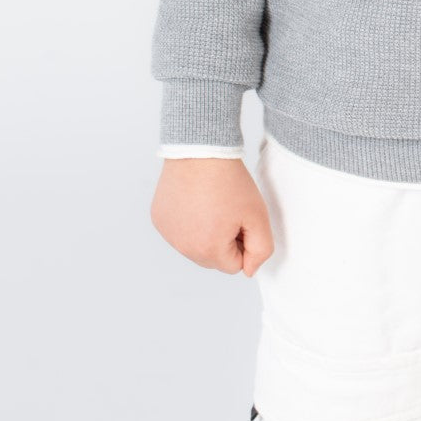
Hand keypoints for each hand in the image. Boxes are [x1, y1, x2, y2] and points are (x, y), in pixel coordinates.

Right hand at [150, 157, 273, 276]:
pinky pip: (179, 230)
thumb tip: (250, 270)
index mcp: (208, 251)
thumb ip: (261, 249)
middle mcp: (183, 248)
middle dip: (223, 239)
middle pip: (213, 258)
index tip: (242, 217)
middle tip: (228, 209)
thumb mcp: (258, 215)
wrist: (201, 149)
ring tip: (211, 201)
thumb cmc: (229, 180)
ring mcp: (168, 234)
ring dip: (205, 231)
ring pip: (195, 244)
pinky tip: (194, 197)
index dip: (243, 240)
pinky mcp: (159, 219)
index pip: (234, 265)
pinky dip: (188, 219)